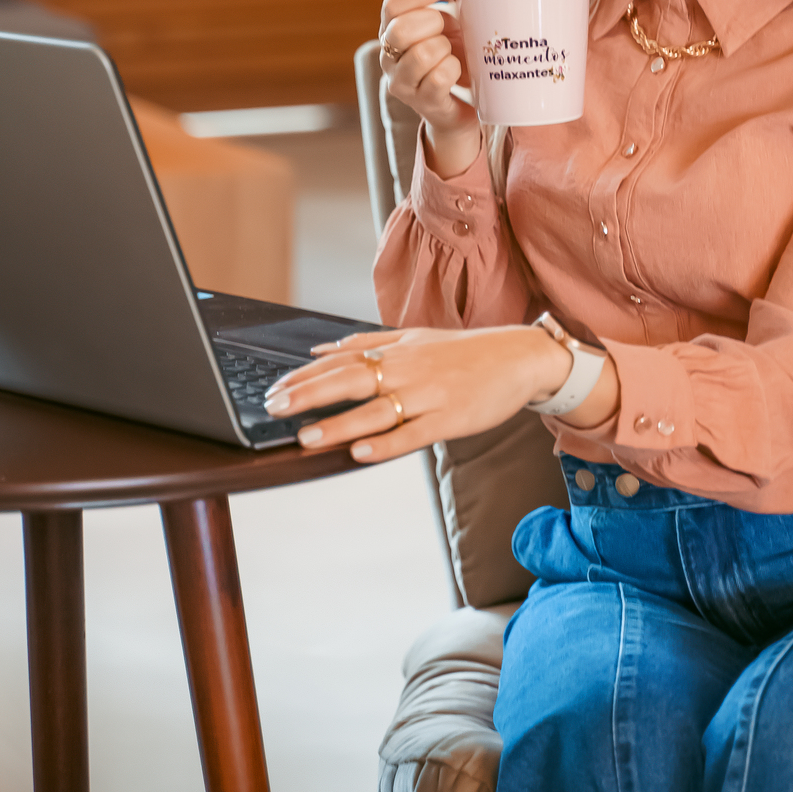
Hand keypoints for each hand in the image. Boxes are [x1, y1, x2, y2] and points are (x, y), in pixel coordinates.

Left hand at [265, 323, 607, 463]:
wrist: (519, 359)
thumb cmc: (463, 352)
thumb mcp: (414, 338)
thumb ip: (367, 343)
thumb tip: (320, 349)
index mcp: (397, 351)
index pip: (341, 362)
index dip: (305, 377)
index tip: (273, 390)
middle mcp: (408, 370)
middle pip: (350, 382)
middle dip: (309, 396)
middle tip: (274, 409)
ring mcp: (429, 396)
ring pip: (377, 412)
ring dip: (339, 426)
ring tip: (306, 438)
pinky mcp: (449, 420)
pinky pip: (412, 435)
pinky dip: (385, 444)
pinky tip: (359, 453)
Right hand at [379, 0, 481, 177]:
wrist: (460, 105)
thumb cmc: (451, 57)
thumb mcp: (447, 23)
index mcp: (391, 31)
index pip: (391, 5)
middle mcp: (388, 57)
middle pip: (400, 29)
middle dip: (433, 23)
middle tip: (449, 29)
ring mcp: (402, 83)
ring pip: (421, 54)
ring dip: (445, 49)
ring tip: (452, 53)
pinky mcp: (423, 103)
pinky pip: (439, 79)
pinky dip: (453, 70)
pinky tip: (456, 71)